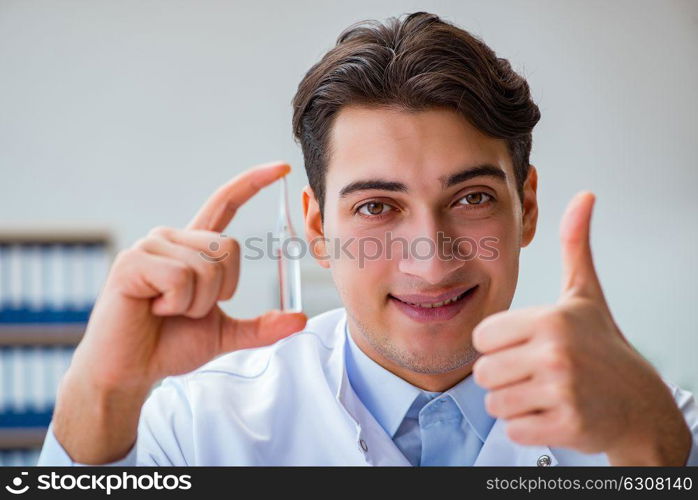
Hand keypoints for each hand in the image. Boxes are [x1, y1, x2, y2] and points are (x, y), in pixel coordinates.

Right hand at [54, 161, 306, 462]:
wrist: (130, 371)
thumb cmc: (169, 346)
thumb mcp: (224, 334)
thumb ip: (262, 326)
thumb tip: (300, 319)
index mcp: (192, 248)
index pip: (226, 203)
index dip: (253, 183)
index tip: (283, 167)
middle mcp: (171, 237)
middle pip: (228, 248)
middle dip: (220, 291)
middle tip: (187, 310)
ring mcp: (150, 247)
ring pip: (207, 266)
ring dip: (197, 303)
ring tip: (166, 311)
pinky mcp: (132, 262)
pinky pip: (182, 277)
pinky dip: (177, 303)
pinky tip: (153, 309)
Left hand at [472, 192, 691, 464]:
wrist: (640, 404)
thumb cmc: (603, 347)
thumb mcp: (585, 294)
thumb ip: (576, 245)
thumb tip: (584, 196)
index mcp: (549, 319)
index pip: (481, 337)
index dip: (498, 344)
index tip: (524, 345)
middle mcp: (554, 352)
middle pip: (482, 372)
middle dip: (503, 377)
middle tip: (535, 373)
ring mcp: (561, 392)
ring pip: (494, 403)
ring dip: (514, 403)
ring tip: (544, 392)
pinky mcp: (566, 425)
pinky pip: (513, 430)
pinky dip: (528, 427)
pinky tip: (553, 413)